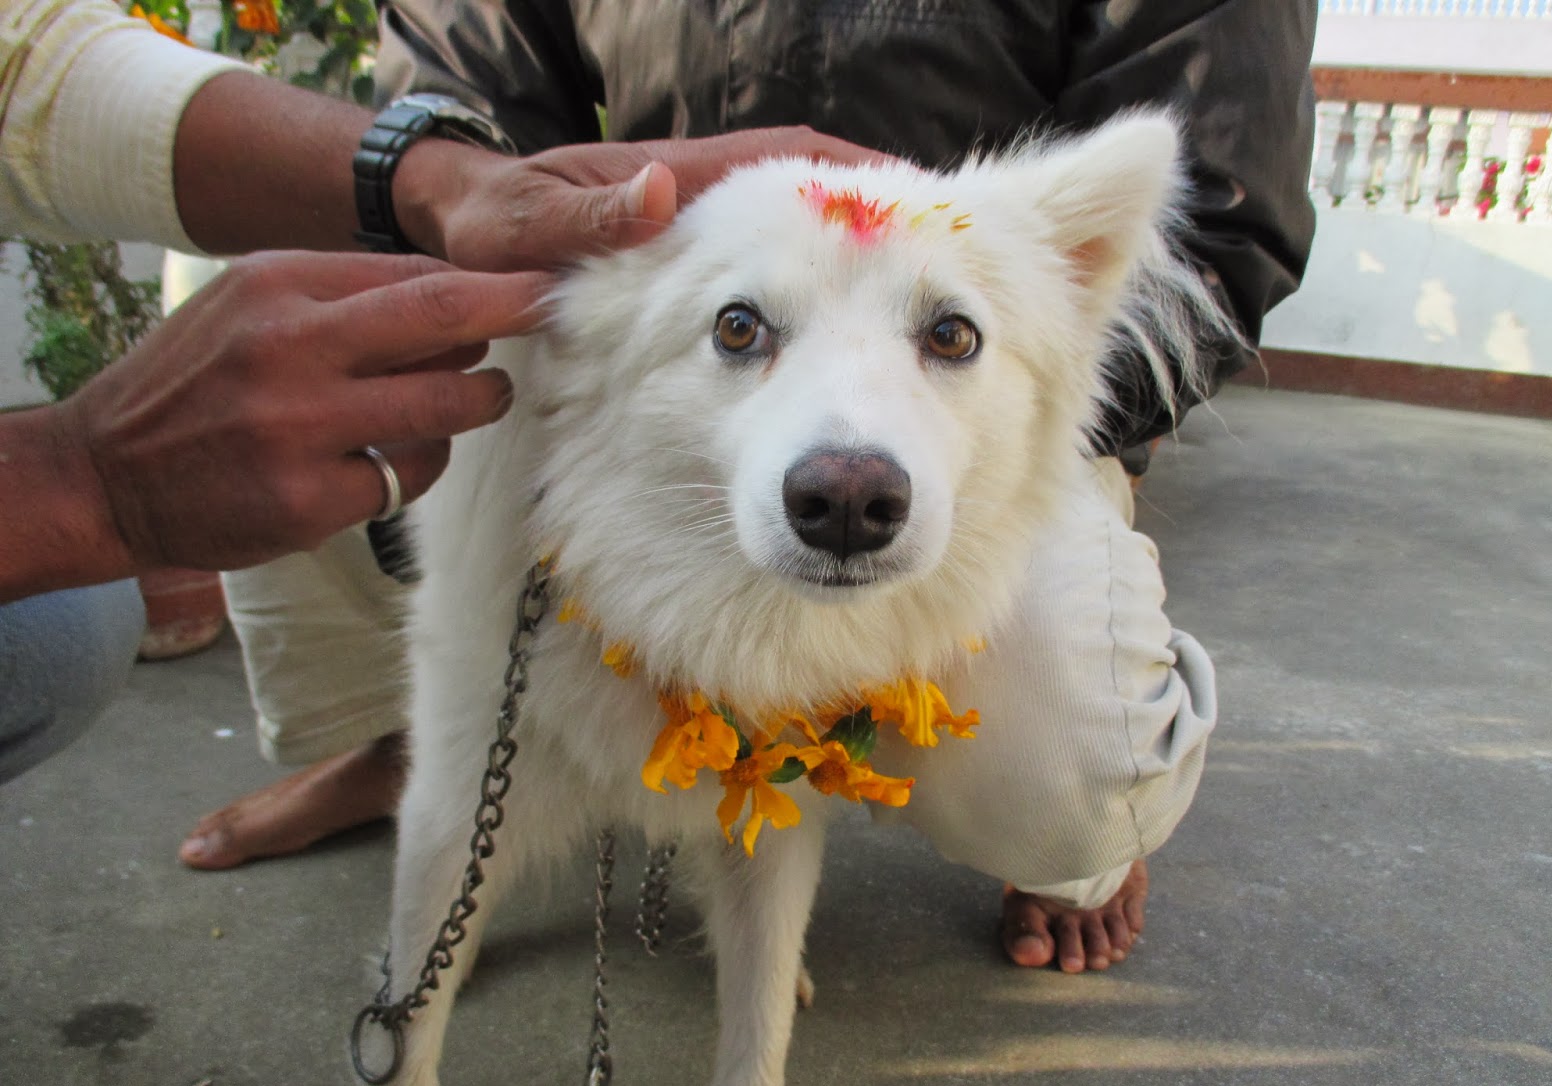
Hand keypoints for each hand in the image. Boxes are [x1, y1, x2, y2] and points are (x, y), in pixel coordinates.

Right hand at [47, 251, 545, 579]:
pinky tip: (399, 460)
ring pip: (439, 408)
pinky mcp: (306, 499)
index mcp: (276, 285)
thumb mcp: (249, 308)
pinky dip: (418, 466)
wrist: (105, 474)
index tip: (535, 285)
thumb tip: (459, 302)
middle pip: (438, 317)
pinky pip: (406, 477)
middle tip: (553, 314)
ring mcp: (298, 427)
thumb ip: (342, 298)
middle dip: (513, 312)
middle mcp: (288, 347)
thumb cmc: (196, 384)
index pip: (411, 274)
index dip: (485, 284)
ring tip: (487, 396)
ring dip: (481, 401)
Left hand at [395, 127, 888, 271]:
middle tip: (945, 254)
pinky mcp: (690, 244)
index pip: (790, 159)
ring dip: (853, 243)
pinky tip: (845, 314)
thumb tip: (659, 190)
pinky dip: (814, 268)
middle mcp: (700, 185)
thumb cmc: (490, 221)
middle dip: (879, 212)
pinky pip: (770, 251)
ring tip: (919, 287)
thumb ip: (589, 214)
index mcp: (679, 174)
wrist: (460, 217)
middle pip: (815, 186)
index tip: (919, 201)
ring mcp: (699, 213)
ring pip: (797, 219)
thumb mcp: (526, 222)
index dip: (858, 179)